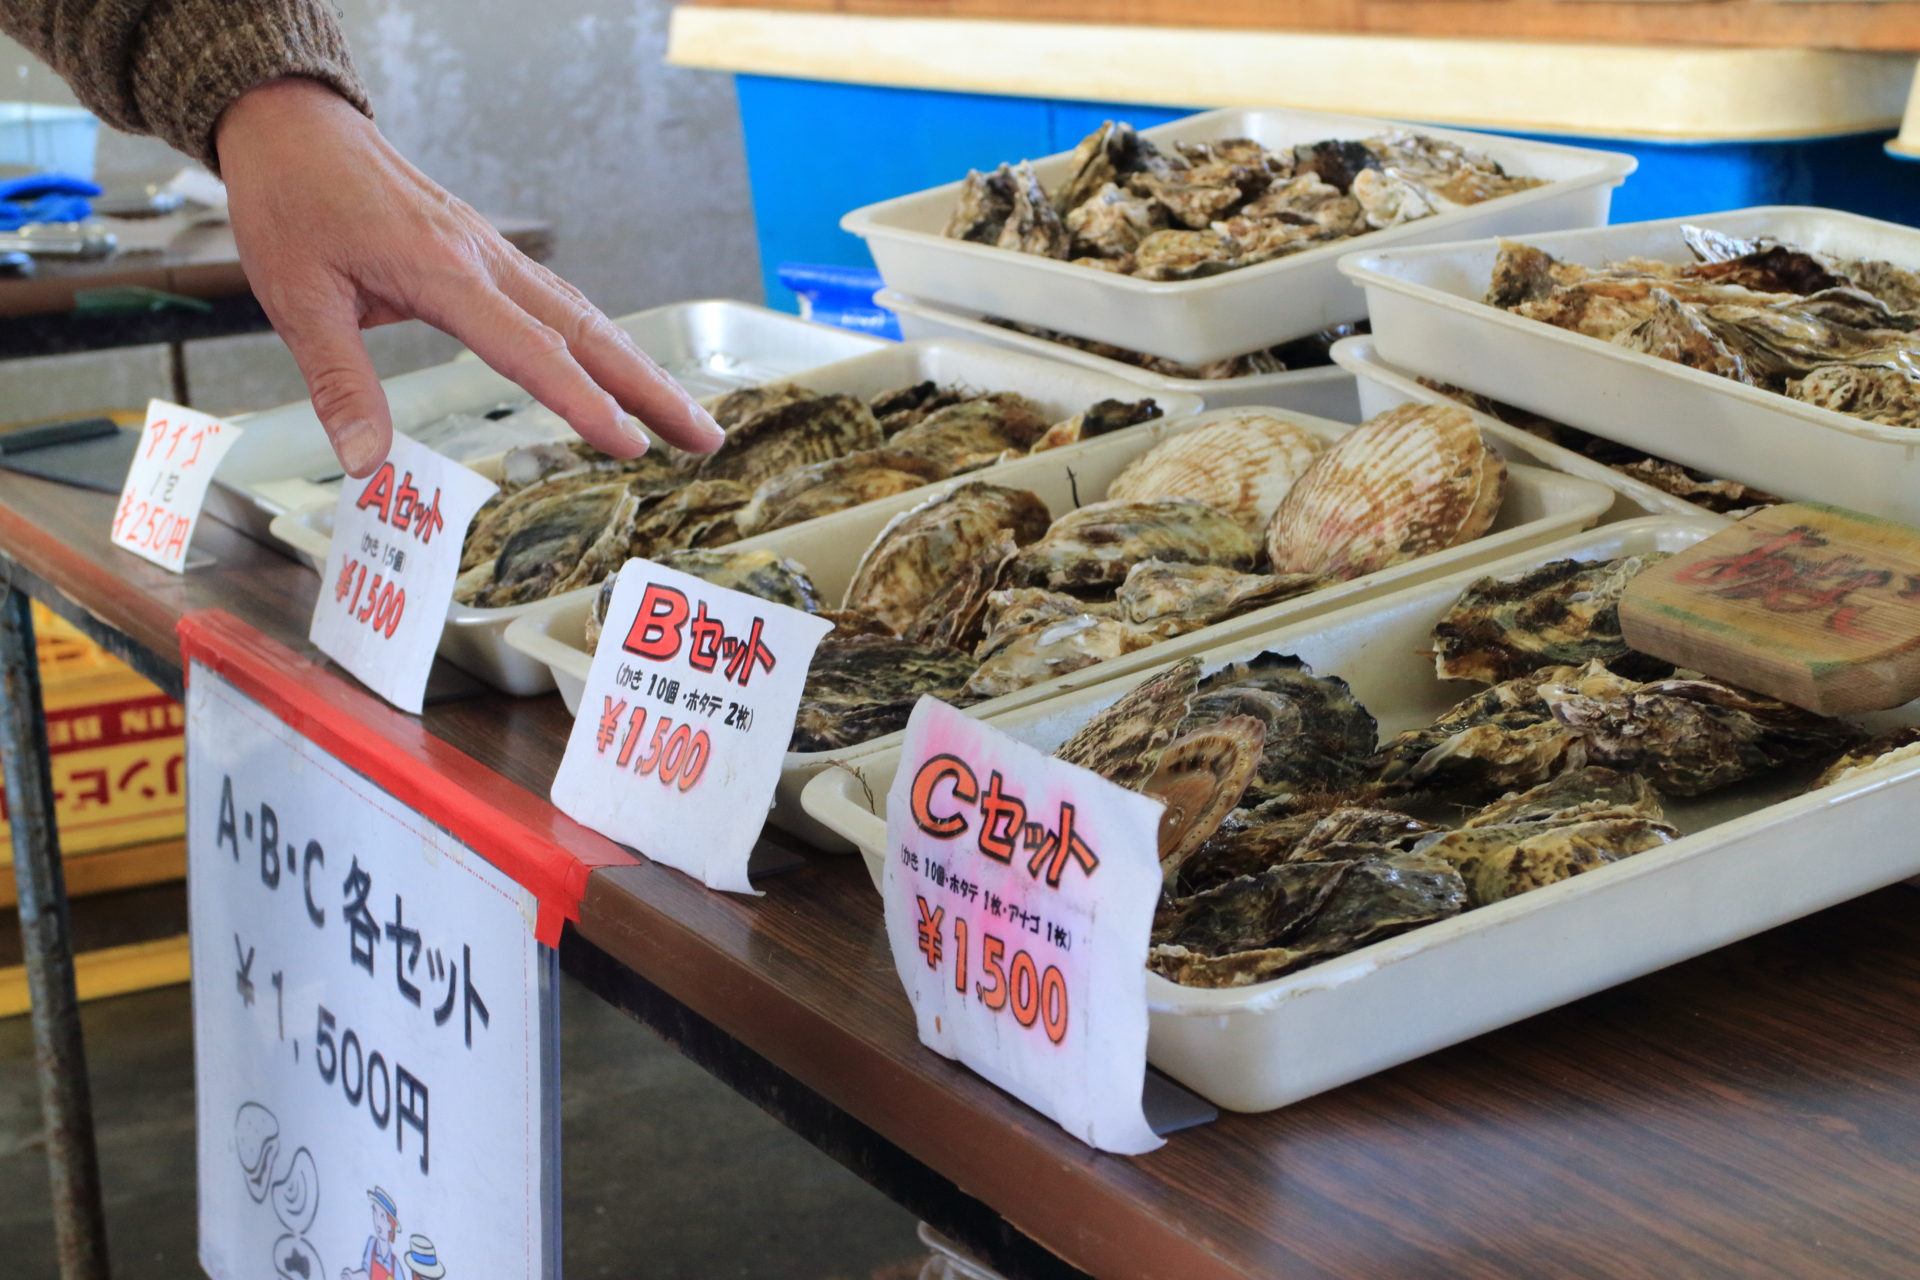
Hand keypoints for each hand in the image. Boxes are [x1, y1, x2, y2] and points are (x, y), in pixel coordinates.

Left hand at [215, 78, 723, 477]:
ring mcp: (494, 254)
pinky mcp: (488, 253)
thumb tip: (366, 462)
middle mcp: (485, 260)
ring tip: (686, 418)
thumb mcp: (297, 298)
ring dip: (641, 369)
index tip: (629, 446)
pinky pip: (563, 302)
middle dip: (652, 389)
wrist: (295, 126)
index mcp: (444, 272)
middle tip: (705, 438)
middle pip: (590, 333)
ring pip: (587, 316)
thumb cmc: (292, 203)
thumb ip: (340, 382)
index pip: (532, 349)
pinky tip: (624, 370)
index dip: (583, 402)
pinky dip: (604, 342)